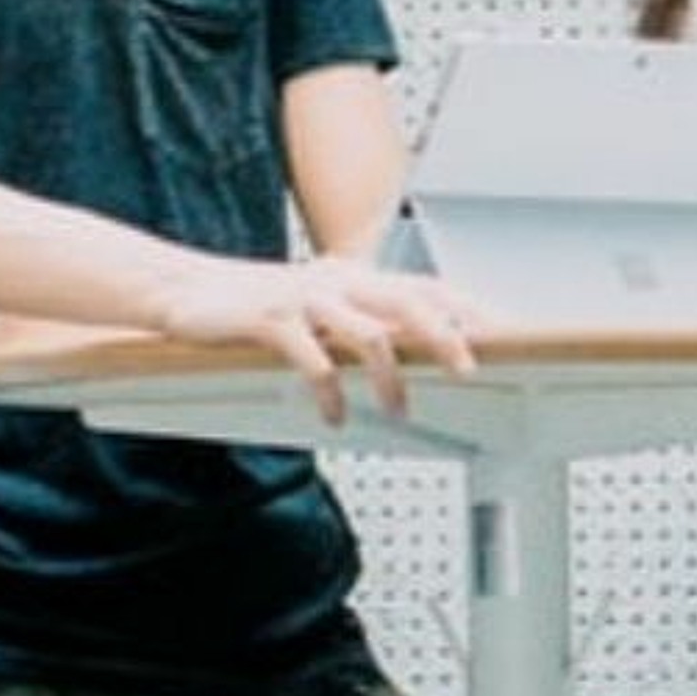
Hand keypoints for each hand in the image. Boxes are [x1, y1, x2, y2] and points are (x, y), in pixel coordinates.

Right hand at [156, 256, 496, 420]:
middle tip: (471, 370)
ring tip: (402, 410)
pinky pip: (312, 359)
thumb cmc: (264, 307)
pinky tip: (337, 416)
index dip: (472, 310)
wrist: (186, 292)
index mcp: (359, 279)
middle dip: (446, 335)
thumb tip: (428, 348)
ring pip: (367, 332)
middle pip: (410, 301)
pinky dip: (330, 393)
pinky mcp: (270, 320)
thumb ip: (370, 323)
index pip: (430, 288)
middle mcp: (339, 282)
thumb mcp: (325, 309)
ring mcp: (305, 299)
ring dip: (391, 376)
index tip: (510, 335)